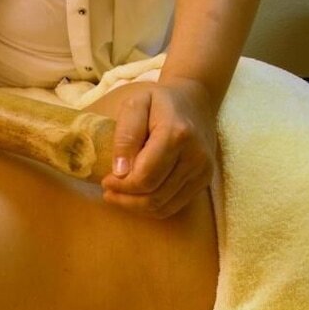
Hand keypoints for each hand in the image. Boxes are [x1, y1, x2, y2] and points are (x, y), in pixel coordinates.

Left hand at [88, 79, 216, 218]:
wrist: (195, 102)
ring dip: (135, 206)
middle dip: (125, 199)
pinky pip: (173, 207)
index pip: (145, 177)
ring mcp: (203, 171)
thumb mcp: (135, 105)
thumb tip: (120, 171)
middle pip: (153, 196)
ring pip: (162, 206)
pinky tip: (137, 198)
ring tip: (118, 196)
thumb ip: (126, 135)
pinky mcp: (203, 181)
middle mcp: (195, 156)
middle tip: (108, 191)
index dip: (121, 186)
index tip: (105, 180)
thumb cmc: (159, 102)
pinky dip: (151, 207)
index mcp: (176, 134)